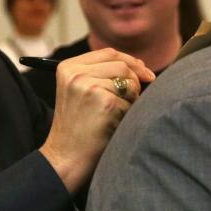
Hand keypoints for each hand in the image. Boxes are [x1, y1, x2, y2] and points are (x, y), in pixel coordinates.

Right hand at [40, 49, 154, 192]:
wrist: (66, 156)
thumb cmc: (77, 128)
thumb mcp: (79, 92)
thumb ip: (99, 75)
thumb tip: (139, 67)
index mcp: (68, 67)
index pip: (108, 53)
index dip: (130, 61)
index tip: (144, 73)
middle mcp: (76, 73)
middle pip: (122, 64)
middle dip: (136, 80)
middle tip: (137, 97)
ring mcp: (89, 86)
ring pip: (129, 82)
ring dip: (131, 99)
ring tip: (116, 115)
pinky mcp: (104, 101)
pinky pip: (130, 102)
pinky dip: (127, 114)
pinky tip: (112, 125)